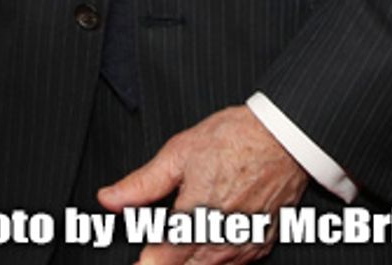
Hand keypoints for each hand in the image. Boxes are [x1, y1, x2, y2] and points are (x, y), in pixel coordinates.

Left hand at [98, 106, 308, 264]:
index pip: (162, 258)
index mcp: (196, 216)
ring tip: (174, 249)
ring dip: (189, 263)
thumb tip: (109, 199)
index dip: (146, 263)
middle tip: (149, 256)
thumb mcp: (179, 153)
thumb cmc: (234, 139)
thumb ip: (142, 184)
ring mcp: (243, 247)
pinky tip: (203, 250)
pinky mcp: (259, 247)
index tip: (136, 262)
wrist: (282, 138)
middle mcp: (220, 239)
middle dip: (165, 263)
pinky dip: (214, 263)